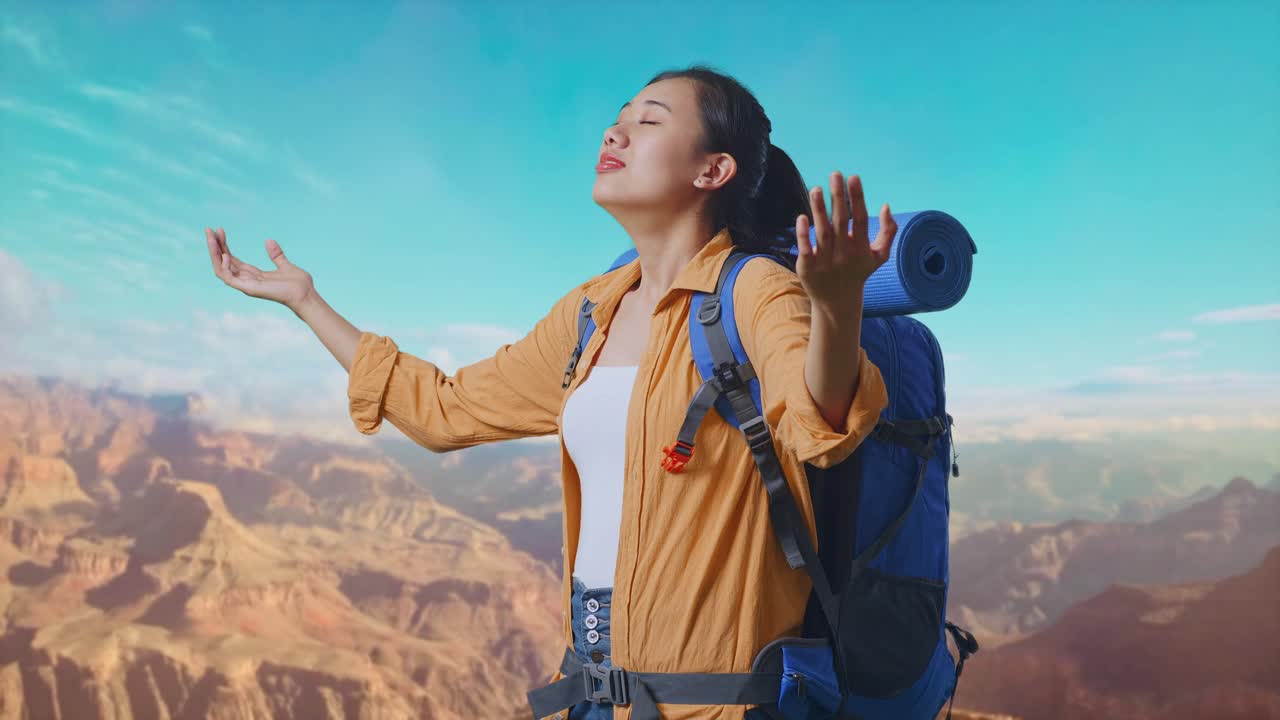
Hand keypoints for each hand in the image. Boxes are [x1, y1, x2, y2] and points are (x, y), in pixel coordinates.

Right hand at [205, 227, 314, 309]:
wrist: (306, 295)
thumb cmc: (299, 284)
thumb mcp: (285, 265)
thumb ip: (276, 255)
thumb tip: (269, 240)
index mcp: (253, 275)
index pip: (232, 259)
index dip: (223, 245)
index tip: (219, 230)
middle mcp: (247, 280)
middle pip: (223, 262)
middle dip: (214, 246)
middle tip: (208, 230)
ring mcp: (247, 285)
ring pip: (221, 269)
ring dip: (214, 254)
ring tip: (211, 238)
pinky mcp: (249, 289)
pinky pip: (230, 279)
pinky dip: (225, 267)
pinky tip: (225, 255)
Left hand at [794, 172, 893, 309]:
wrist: (837, 302)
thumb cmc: (858, 272)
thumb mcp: (878, 256)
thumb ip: (888, 231)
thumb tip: (886, 205)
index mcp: (861, 248)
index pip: (861, 219)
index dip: (858, 198)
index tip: (854, 177)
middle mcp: (843, 253)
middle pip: (840, 221)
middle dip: (838, 197)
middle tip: (835, 174)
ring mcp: (825, 260)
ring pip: (822, 232)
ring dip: (819, 209)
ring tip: (816, 188)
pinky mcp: (808, 267)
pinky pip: (805, 248)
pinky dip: (803, 234)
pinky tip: (801, 216)